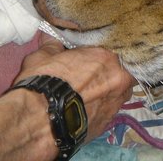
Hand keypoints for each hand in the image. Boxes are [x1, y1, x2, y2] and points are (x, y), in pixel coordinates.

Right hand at [15, 34, 135, 140]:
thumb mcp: (43, 57)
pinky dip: (101, 108)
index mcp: (106, 57)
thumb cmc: (43, 83)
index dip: (106, 53)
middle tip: (96, 74)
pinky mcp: (108, 123)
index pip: (114, 50)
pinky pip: (109, 111)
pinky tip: (87, 109)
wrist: (39, 122)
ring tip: (92, 93)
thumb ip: (53, 46)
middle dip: (113, 72)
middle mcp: (118, 79)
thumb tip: (51, 38)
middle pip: (124, 71)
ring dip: (111, 90)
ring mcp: (116, 103)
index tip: (95, 57)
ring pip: (121, 92)